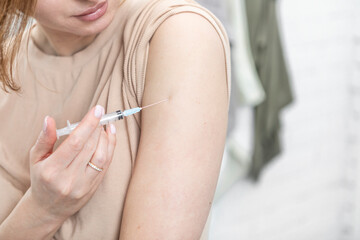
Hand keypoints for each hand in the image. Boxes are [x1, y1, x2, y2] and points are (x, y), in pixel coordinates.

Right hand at [28, 105, 116, 221]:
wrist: (48, 208)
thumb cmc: (41, 178)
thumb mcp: (36, 158)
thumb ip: (44, 138)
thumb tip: (49, 119)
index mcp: (51, 169)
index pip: (75, 143)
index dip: (88, 124)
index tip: (97, 110)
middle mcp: (68, 179)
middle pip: (89, 148)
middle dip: (97, 128)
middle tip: (99, 116)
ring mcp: (83, 185)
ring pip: (101, 157)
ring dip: (106, 138)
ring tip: (105, 126)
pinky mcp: (93, 188)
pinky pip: (106, 165)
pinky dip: (110, 149)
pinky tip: (110, 137)